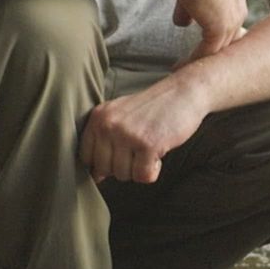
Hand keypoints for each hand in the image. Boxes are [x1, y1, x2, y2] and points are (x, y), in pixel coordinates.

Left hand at [79, 79, 209, 183]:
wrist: (184, 92)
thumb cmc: (154, 107)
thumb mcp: (121, 115)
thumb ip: (104, 140)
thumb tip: (96, 176)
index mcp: (98, 117)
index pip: (86, 157)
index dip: (102, 164)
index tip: (120, 156)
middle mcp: (108, 125)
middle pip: (104, 169)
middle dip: (123, 167)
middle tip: (138, 151)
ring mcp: (127, 134)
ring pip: (123, 175)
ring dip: (139, 168)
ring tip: (149, 149)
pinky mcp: (148, 144)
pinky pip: (143, 176)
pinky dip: (153, 171)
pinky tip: (158, 154)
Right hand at [171, 0, 248, 66]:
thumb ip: (190, 10)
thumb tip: (182, 23)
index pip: (229, 24)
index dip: (217, 36)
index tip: (204, 46)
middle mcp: (238, 10)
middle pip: (229, 39)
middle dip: (214, 52)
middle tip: (198, 65)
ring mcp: (232, 20)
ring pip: (219, 49)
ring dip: (202, 60)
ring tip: (186, 69)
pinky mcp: (220, 29)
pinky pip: (208, 53)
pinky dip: (194, 61)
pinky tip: (180, 67)